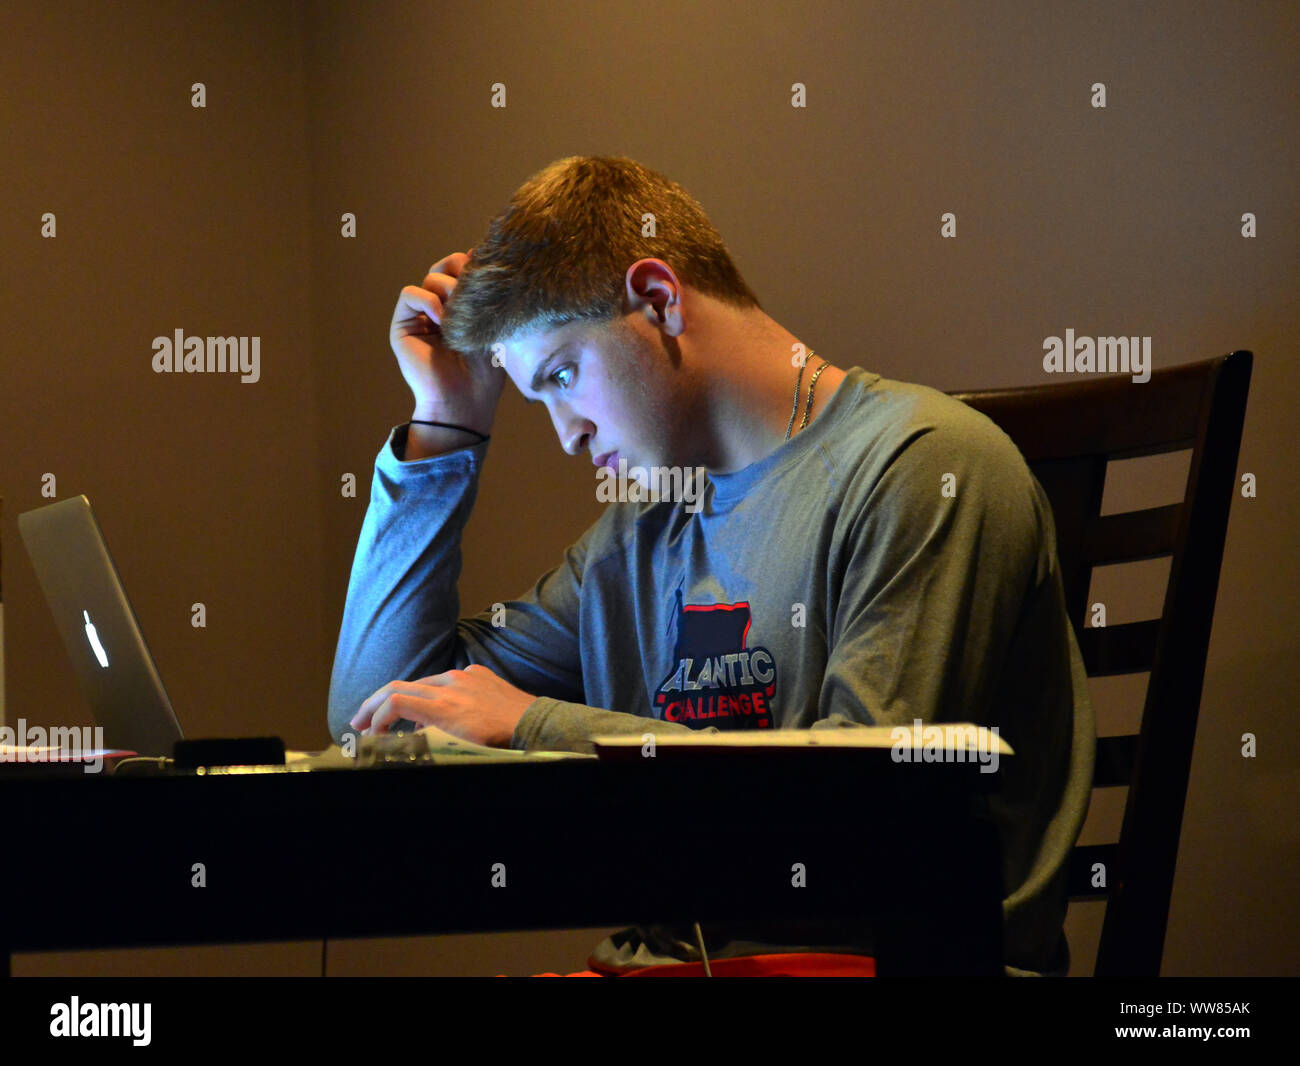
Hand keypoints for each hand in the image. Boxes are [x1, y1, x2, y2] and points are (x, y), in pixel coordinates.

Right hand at [349, 664, 536, 747]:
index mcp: (442, 706)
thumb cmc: (497, 743)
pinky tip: (431, 709)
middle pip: (398, 687)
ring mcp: (463, 675)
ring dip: (402, 700)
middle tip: (357, 722)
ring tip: (393, 719)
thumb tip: (397, 742)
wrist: (532, 723)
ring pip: (421, 683)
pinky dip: (431, 694)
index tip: (369, 736)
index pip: (394, 703)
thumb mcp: (454, 748)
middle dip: (373, 705)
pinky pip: (445, 680)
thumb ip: (423, 742)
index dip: (375, 719)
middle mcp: (449, 685)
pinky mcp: (476, 673)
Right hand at [390, 248, 504, 435]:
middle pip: (445, 267)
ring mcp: (420, 317)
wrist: (465, 403)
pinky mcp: (402, 327)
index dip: (474, 266)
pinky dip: (427, 300)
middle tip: (474, 288)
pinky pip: (409, 294)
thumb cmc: (484, 375)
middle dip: (461, 270)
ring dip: (449, 289)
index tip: (490, 273)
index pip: (463, 271)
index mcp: (462, 309)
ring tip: (462, 314)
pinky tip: (443, 319)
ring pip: (430, 277)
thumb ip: (486, 297)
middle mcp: (440, 309)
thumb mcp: (493, 329)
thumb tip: (480, 258)